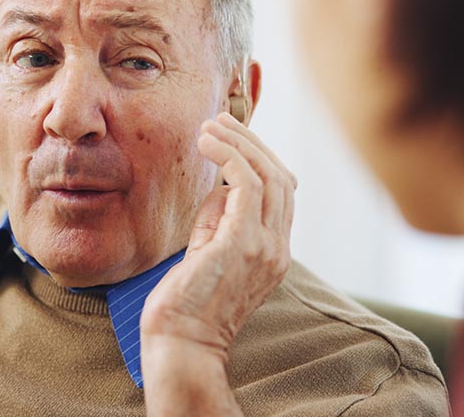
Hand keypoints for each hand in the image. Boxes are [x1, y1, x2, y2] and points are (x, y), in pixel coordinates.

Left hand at [141, 112, 296, 414]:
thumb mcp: (208, 252)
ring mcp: (264, 246)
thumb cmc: (185, 304)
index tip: (229, 136)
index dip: (260, 156)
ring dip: (238, 142)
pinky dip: (230, 156)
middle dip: (250, 142)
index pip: (282, 191)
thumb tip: (219, 188)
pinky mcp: (242, 242)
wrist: (181, 343)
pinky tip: (208, 144)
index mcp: (274, 251)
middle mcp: (277, 248)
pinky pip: (246, 183)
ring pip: (268, 174)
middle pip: (280, 176)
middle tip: (218, 121)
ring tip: (208, 127)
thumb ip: (218, 220)